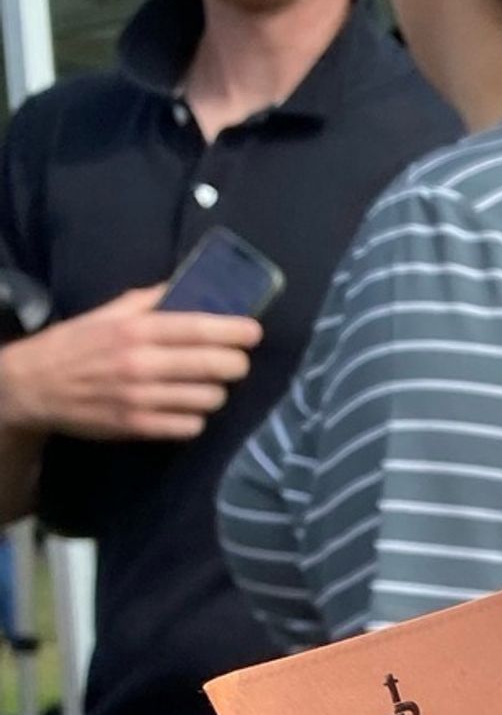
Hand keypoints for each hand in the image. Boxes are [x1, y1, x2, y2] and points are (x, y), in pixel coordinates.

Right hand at [0, 285, 259, 446]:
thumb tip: (191, 286)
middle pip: (216, 366)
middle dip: (236, 364)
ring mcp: (141, 398)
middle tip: (235, 361)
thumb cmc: (78, 343)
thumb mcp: (109, 312)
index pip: (200, 328)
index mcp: (137, 329)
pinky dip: (195, 417)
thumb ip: (151, 300)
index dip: (236, 331)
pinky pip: (190, 426)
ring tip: (206, 385)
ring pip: (209, 399)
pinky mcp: (138, 427)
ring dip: (216, 392)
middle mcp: (142, 363)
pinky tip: (186, 407)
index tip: (254, 332)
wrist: (35, 385)